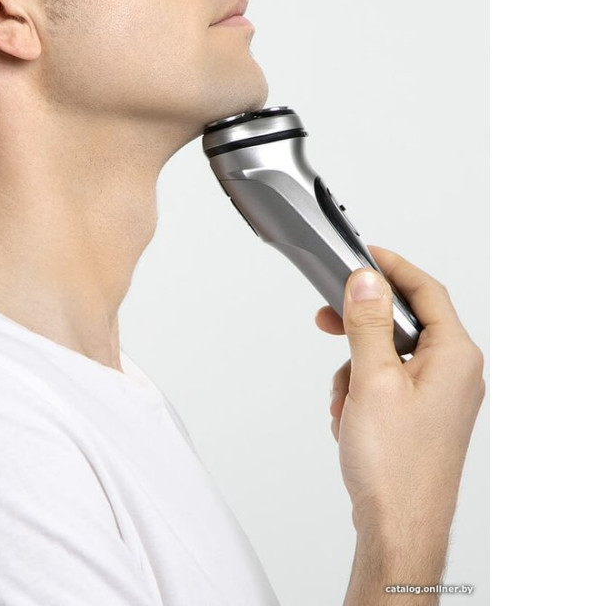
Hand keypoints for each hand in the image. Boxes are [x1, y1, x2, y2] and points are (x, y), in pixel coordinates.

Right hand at [314, 246, 484, 549]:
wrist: (399, 528)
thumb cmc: (395, 466)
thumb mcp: (372, 380)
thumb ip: (369, 323)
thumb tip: (367, 281)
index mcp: (454, 357)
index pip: (426, 290)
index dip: (392, 267)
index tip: (363, 256)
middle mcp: (453, 374)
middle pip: (404, 322)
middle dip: (361, 324)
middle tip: (330, 315)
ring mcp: (439, 398)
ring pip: (388, 354)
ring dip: (355, 368)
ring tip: (344, 398)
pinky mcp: (421, 417)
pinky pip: (385, 383)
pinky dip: (360, 392)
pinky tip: (349, 418)